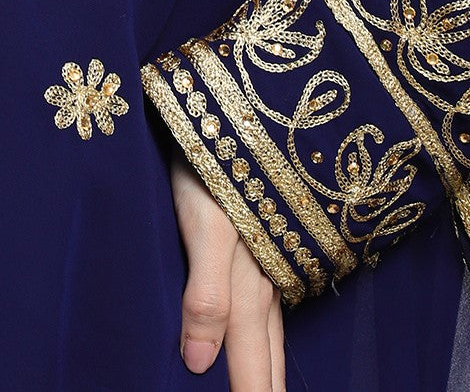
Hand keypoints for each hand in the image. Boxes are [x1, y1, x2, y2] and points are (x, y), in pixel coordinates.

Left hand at [170, 144, 285, 390]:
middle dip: (265, 391)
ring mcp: (266, 260)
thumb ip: (207, 296)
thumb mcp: (205, 227)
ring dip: (267, 367)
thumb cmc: (212, 166)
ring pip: (269, 331)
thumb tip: (199, 366)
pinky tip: (260, 331)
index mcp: (251, 291)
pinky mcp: (257, 238)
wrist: (233, 106)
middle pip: (268, 357)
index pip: (253, 370)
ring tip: (266, 388)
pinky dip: (263, 334)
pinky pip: (266, 303)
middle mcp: (265, 282)